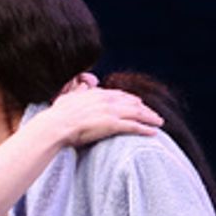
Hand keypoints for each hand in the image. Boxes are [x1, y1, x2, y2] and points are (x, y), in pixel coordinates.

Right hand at [43, 85, 161, 145]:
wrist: (56, 125)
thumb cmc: (58, 115)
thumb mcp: (68, 97)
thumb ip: (78, 90)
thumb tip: (83, 84)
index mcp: (97, 93)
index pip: (119, 95)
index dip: (130, 99)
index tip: (138, 103)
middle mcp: (107, 100)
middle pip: (132, 102)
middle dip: (144, 108)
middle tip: (152, 114)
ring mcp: (111, 112)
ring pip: (137, 113)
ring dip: (150, 117)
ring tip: (159, 122)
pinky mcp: (112, 125)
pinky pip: (134, 126)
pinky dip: (145, 128)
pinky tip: (153, 132)